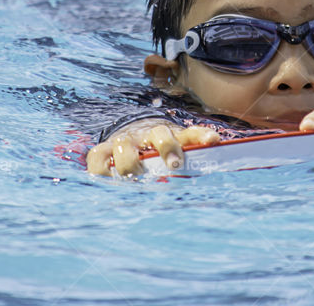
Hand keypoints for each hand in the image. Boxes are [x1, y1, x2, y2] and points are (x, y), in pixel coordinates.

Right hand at [86, 119, 220, 176]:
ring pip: (125, 146)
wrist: (130, 135)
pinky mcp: (103, 150)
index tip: (213, 141)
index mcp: (169, 134)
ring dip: (131, 163)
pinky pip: (97, 157)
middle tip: (174, 164)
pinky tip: (108, 181)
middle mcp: (146, 134)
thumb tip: (217, 144)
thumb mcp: (178, 146)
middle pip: (158, 133)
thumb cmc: (158, 149)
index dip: (200, 135)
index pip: (189, 131)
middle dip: (167, 147)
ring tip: (137, 179)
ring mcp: (123, 141)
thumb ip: (195, 147)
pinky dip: (100, 170)